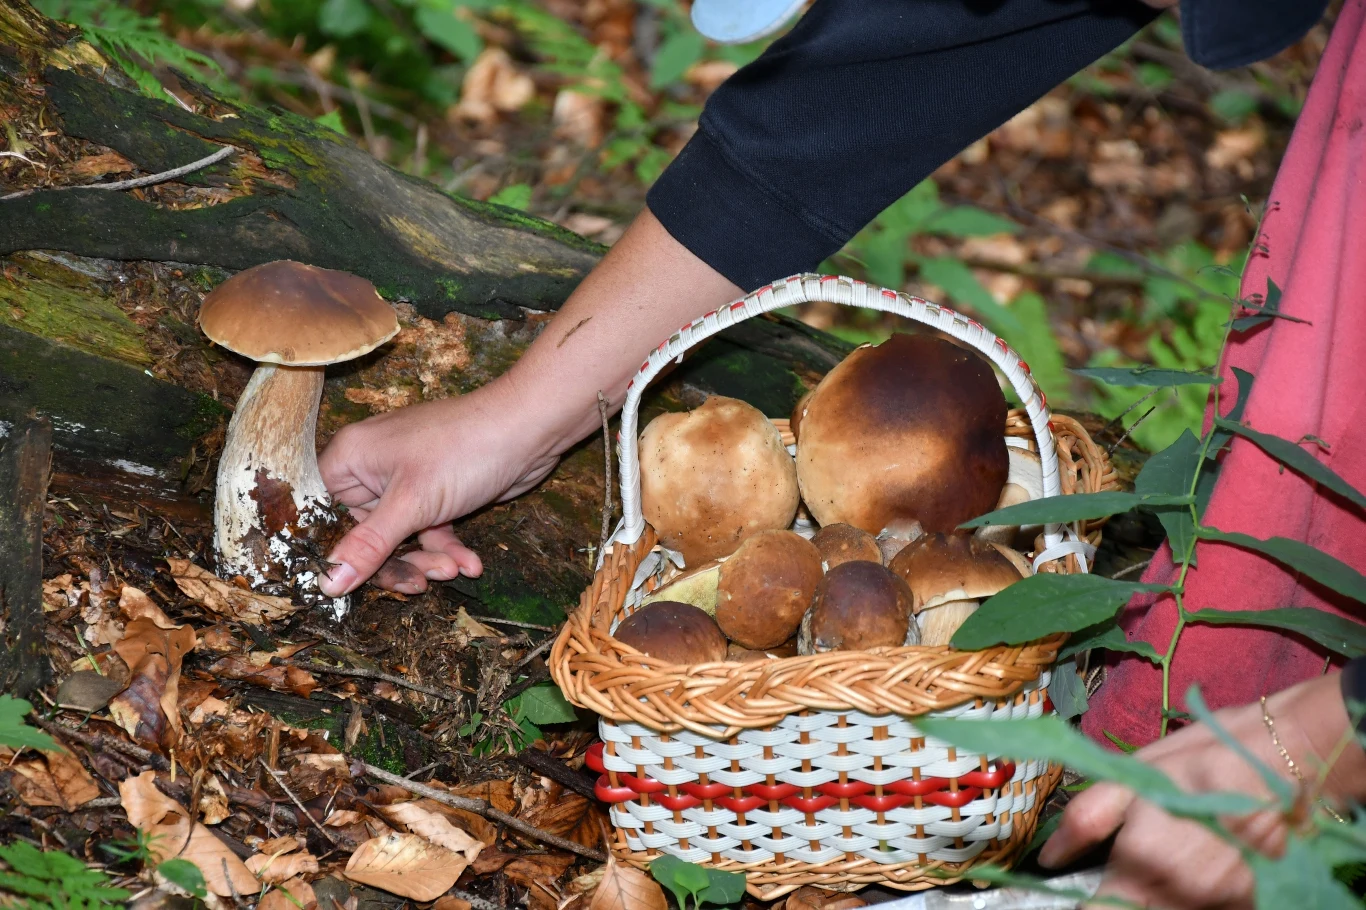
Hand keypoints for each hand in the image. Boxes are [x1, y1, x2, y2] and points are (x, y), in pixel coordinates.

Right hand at [316, 208, 742, 596]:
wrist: (531, 430)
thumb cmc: (466, 450)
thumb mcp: (412, 504)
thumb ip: (369, 546)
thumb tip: (327, 583)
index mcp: (351, 457)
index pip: (328, 517)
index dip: (343, 554)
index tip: (360, 586)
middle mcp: (374, 465)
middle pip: (368, 533)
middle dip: (399, 561)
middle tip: (423, 582)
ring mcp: (408, 478)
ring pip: (403, 536)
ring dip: (429, 558)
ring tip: (454, 570)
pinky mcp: (439, 490)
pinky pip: (431, 528)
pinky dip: (449, 546)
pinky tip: (471, 563)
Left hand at [1041, 673, 1363, 908]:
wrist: (1282, 757)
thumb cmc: (1200, 759)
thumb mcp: (1131, 776)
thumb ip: (1085, 821)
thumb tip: (1048, 858)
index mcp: (1142, 863)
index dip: (1088, 903)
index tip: (1083, 889)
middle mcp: (1180, 892)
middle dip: (1121, 896)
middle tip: (1122, 868)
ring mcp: (1219, 902)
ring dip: (1154, 896)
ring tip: (1160, 859)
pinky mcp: (1247, 901)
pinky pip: (1203, 907)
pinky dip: (1186, 895)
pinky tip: (1187, 868)